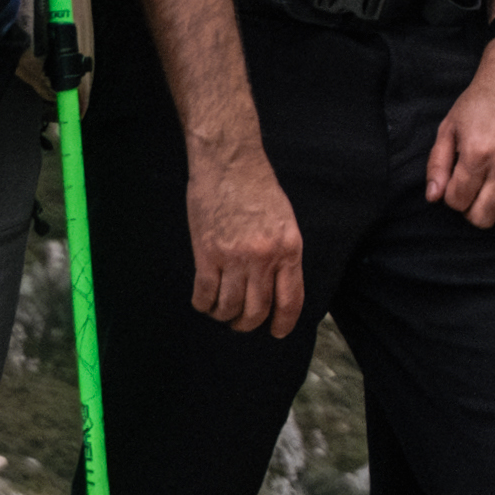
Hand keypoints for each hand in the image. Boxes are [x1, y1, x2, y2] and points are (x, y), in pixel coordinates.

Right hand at [186, 146, 308, 333]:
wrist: (229, 162)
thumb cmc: (258, 188)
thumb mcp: (285, 220)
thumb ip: (283, 253)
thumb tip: (277, 285)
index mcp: (289, 249)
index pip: (290, 300)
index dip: (283, 323)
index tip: (276, 332)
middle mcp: (264, 258)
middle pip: (257, 310)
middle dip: (248, 323)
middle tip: (241, 322)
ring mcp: (235, 257)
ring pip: (229, 307)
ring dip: (224, 315)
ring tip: (221, 311)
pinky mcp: (207, 253)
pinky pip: (205, 294)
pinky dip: (204, 304)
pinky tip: (204, 301)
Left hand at [429, 37, 494, 228]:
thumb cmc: (479, 102)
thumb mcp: (448, 127)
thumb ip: (437, 164)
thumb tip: (433, 197)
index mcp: (477, 153)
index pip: (457, 200)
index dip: (450, 196)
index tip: (453, 182)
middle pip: (481, 217)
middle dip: (468, 210)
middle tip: (468, 192)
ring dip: (492, 213)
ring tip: (486, 195)